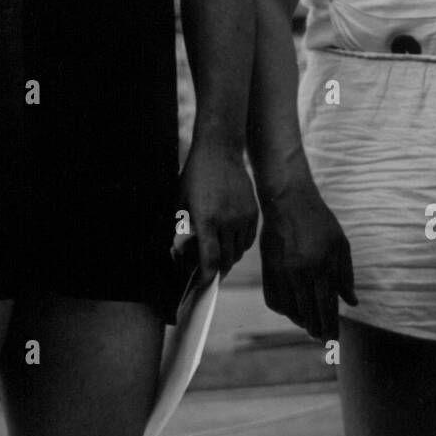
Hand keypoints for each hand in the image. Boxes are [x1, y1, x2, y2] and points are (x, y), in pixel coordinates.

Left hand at [178, 138, 258, 285]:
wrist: (220, 150)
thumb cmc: (195, 176)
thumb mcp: (182, 202)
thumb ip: (183, 228)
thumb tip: (182, 252)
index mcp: (206, 220)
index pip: (210, 259)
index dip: (207, 277)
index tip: (203, 285)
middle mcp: (227, 221)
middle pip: (226, 259)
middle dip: (216, 269)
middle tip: (208, 272)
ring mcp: (242, 216)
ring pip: (239, 251)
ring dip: (229, 258)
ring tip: (219, 256)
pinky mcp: (253, 211)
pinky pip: (249, 239)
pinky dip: (240, 246)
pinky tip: (231, 243)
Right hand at [259, 174, 356, 340]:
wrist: (288, 201)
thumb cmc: (319, 222)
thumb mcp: (340, 245)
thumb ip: (345, 276)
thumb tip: (351, 302)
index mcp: (321, 266)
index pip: (327, 307)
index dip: (331, 328)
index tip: (333, 342)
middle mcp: (299, 273)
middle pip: (308, 314)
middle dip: (316, 330)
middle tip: (322, 337)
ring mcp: (280, 272)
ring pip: (290, 310)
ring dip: (301, 321)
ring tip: (309, 324)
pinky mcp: (267, 269)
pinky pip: (273, 300)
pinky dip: (284, 310)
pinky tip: (293, 310)